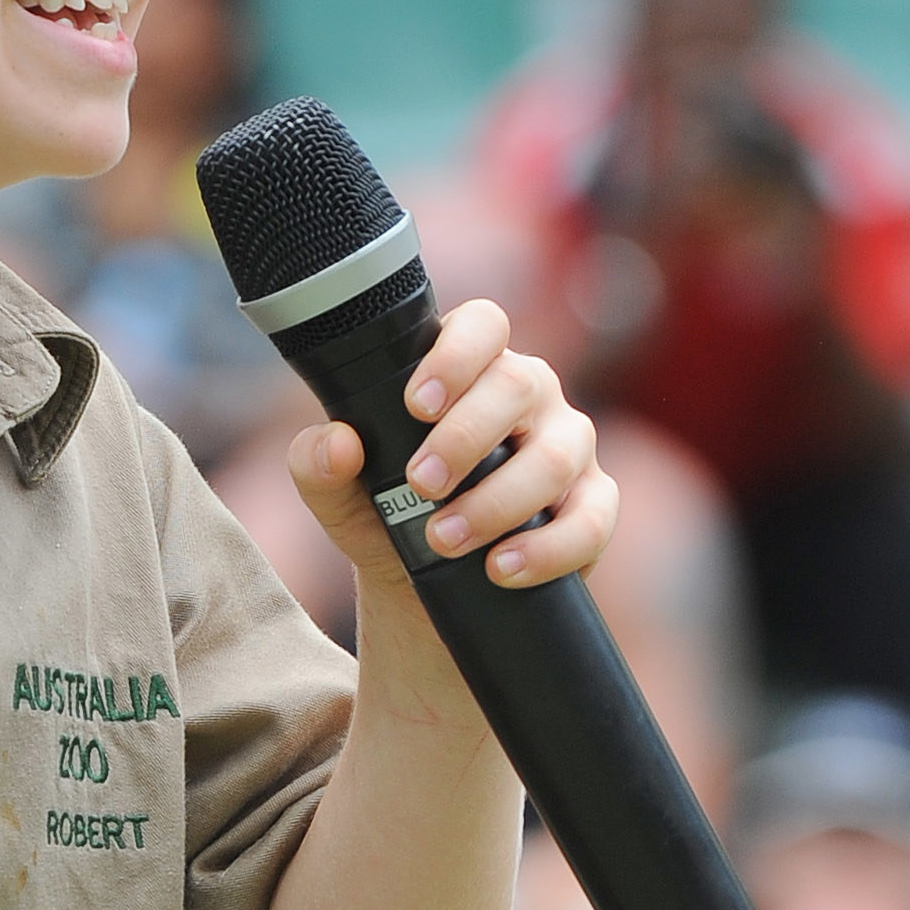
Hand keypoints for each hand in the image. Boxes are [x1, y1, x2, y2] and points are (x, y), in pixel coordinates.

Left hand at [287, 297, 616, 594]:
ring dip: (496, 501)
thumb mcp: (338, 495)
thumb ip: (316, 463)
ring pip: (556, 455)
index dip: (455, 355)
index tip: (417, 404)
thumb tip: (337, 443)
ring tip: (445, 538)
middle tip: (420, 484)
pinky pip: (591, 519)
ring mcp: (567, 446)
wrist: (421, 584)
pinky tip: (501, 566)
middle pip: (518, 385)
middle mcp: (528, 395)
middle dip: (466, 438)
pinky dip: (547, 548)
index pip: (482, 325)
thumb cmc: (385, 515)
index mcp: (470, 369)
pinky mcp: (592, 505)